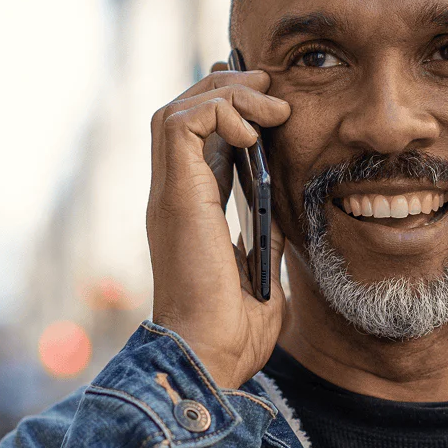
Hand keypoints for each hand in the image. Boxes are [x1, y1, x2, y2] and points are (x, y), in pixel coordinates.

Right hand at [146, 66, 290, 389]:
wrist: (211, 357)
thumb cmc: (233, 332)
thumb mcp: (262, 270)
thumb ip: (263, 235)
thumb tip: (277, 211)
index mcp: (190, 212)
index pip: (197, 140)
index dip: (229, 111)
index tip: (270, 107)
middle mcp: (173, 197)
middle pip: (183, 113)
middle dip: (228, 90)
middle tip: (272, 93)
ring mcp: (170, 195)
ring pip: (177, 110)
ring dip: (225, 94)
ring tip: (269, 107)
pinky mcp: (175, 198)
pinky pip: (183, 124)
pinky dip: (218, 113)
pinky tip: (253, 134)